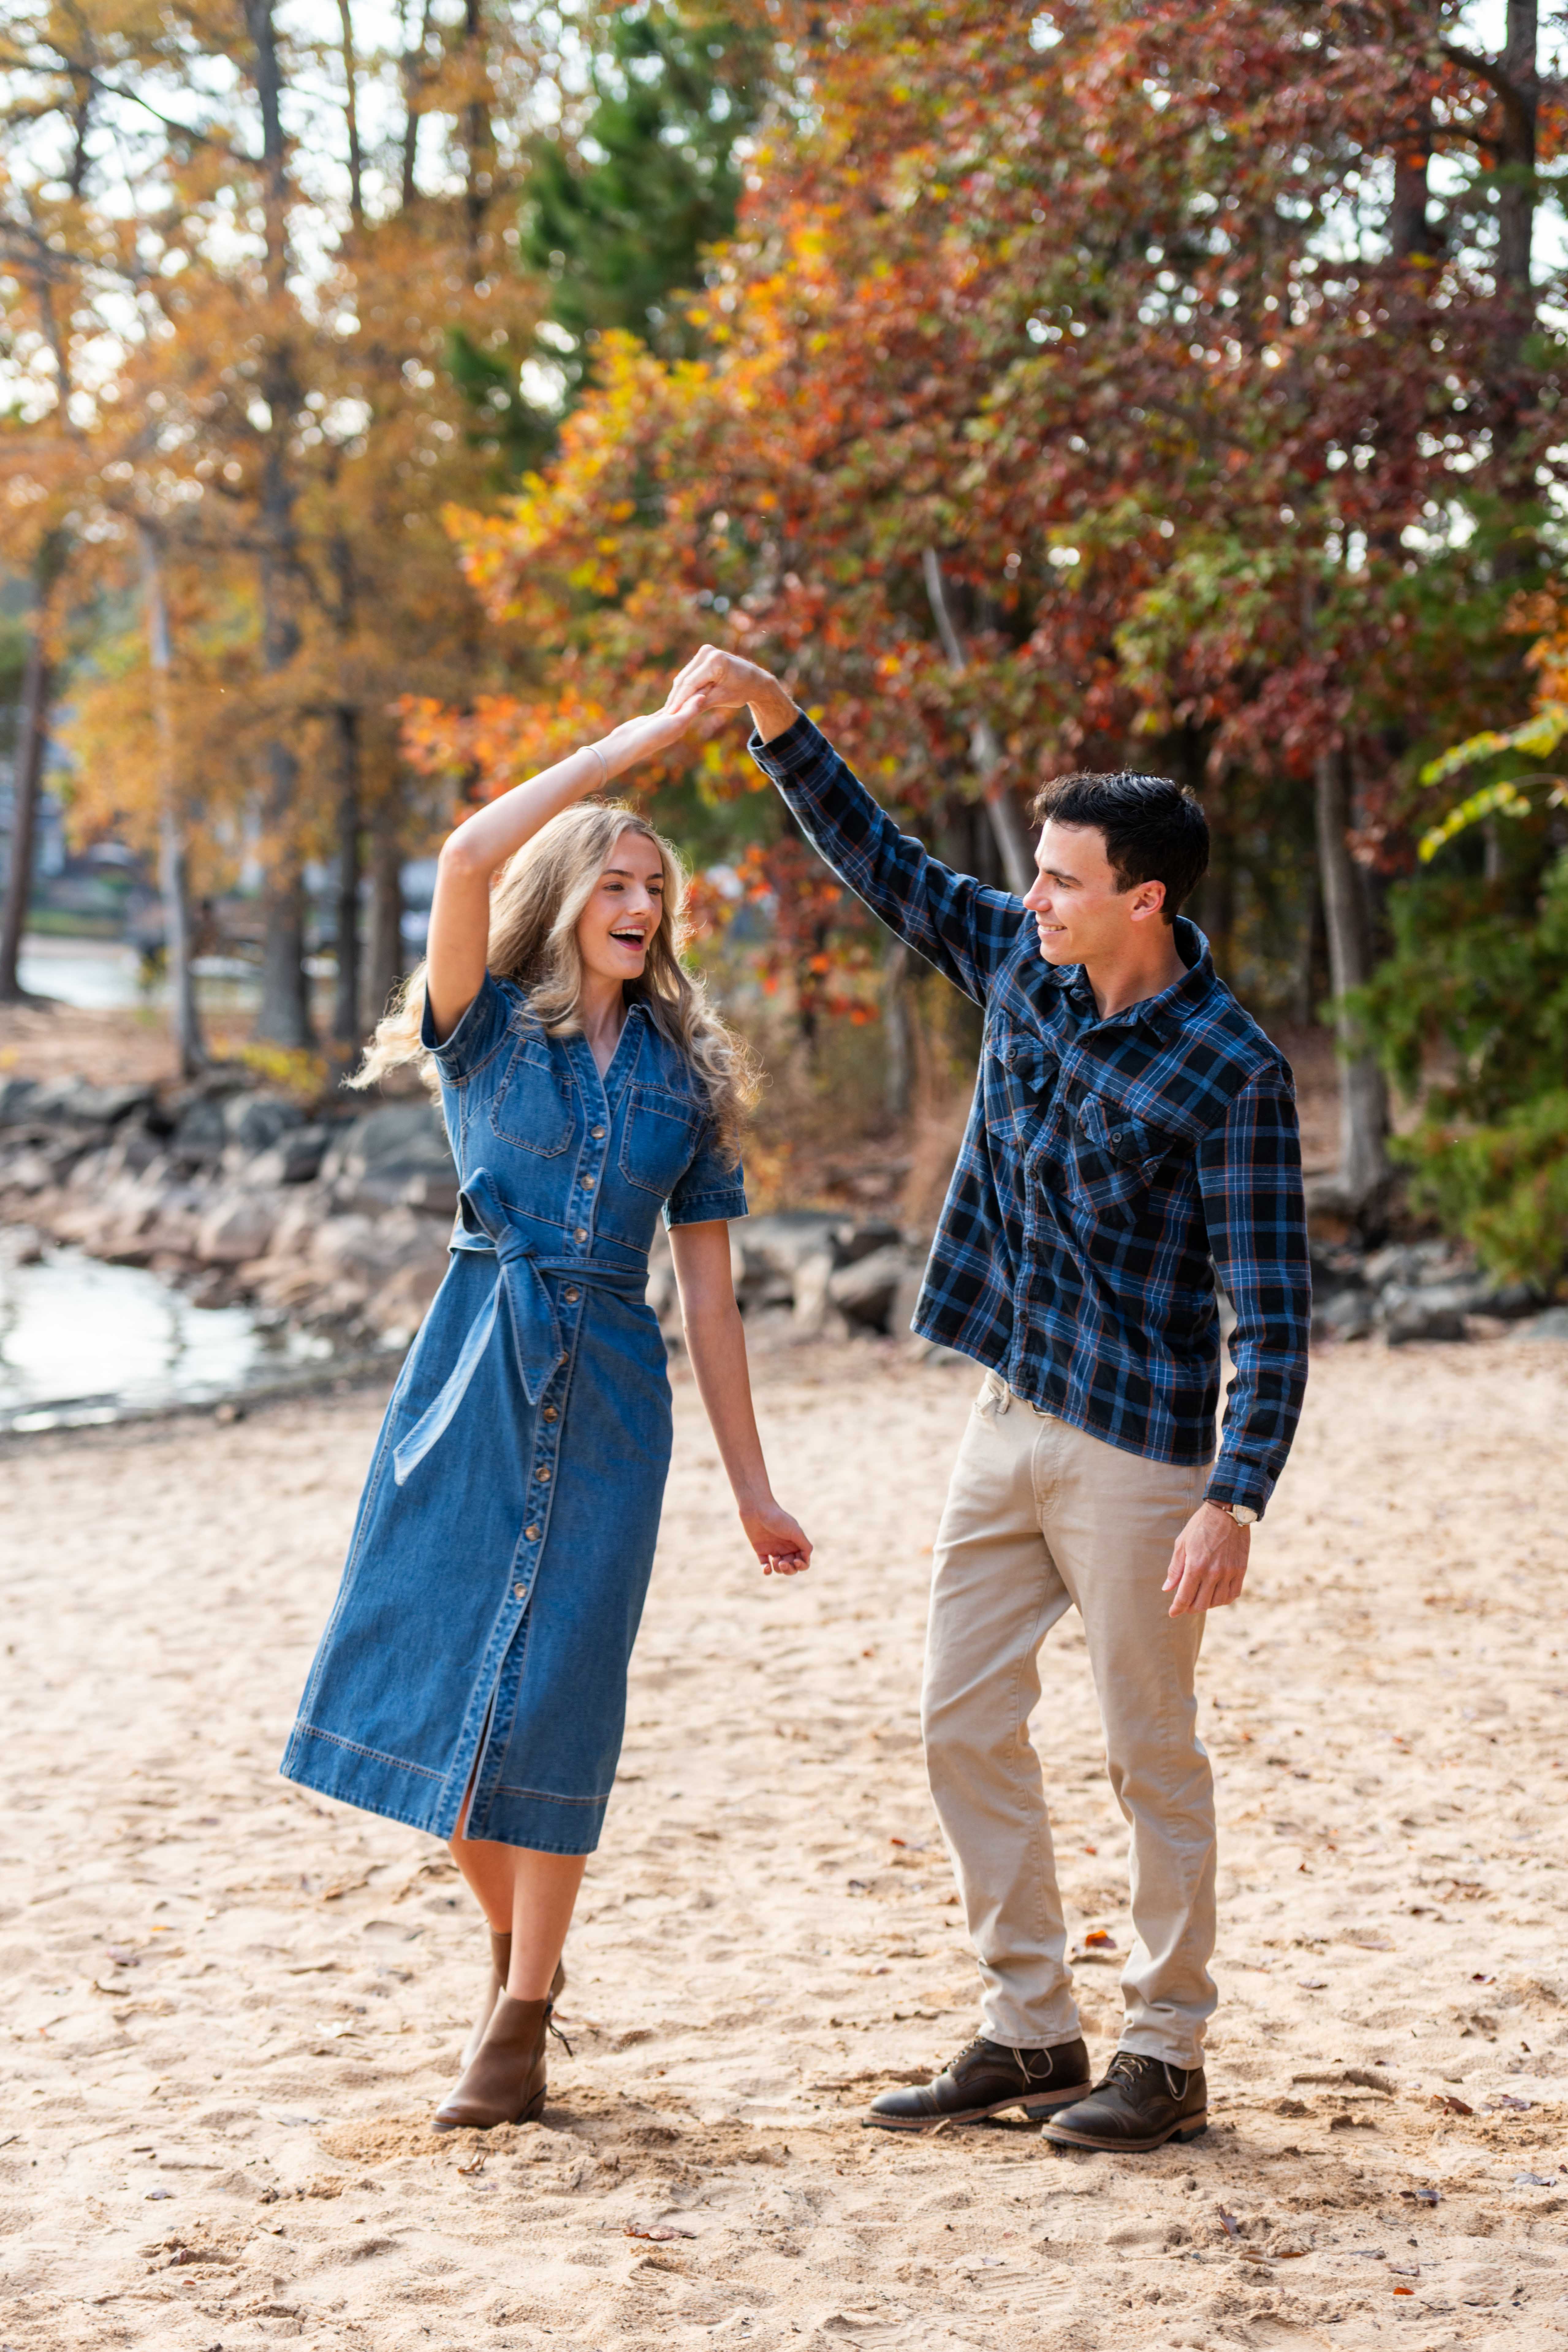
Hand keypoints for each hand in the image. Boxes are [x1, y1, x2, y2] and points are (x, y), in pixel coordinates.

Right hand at [605, 681, 713, 772]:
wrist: (627, 746)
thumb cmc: (652, 736)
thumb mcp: (674, 723)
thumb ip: (688, 710)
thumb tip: (703, 697)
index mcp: (683, 724)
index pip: (696, 704)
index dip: (705, 690)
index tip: (715, 676)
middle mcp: (676, 723)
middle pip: (690, 703)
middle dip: (698, 689)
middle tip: (708, 673)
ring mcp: (666, 721)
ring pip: (679, 703)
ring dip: (687, 692)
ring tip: (696, 680)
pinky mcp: (655, 719)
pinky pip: (668, 705)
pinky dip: (674, 697)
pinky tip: (678, 692)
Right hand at [667, 644, 797, 739]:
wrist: (753, 680)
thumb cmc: (742, 691)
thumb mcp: (722, 699)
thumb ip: (700, 703)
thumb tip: (680, 713)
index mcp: (716, 661)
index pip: (691, 683)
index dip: (679, 700)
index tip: (670, 714)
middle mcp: (708, 652)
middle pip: (685, 679)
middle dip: (676, 697)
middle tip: (665, 714)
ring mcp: (704, 652)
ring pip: (684, 676)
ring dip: (677, 692)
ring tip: (668, 709)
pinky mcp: (702, 655)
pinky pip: (689, 673)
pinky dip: (684, 686)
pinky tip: (676, 700)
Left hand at [739, 1496, 811, 1576]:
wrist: (757, 1510)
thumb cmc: (778, 1518)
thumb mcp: (795, 1531)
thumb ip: (804, 1545)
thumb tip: (807, 1558)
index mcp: (796, 1543)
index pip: (804, 1561)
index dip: (802, 1565)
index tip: (796, 1561)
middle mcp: (786, 1547)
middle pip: (792, 1567)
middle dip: (789, 1569)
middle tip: (783, 1563)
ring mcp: (774, 1550)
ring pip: (780, 1569)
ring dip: (779, 1569)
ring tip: (775, 1559)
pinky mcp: (761, 1551)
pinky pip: (766, 1566)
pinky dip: (767, 1570)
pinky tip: (767, 1567)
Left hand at [1162, 1501, 1249, 1616]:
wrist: (1228, 1512)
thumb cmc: (1200, 1526)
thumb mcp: (1182, 1544)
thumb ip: (1175, 1569)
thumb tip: (1167, 1588)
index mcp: (1195, 1566)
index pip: (1184, 1597)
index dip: (1177, 1608)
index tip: (1172, 1613)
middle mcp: (1213, 1573)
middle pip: (1201, 1604)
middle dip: (1190, 1608)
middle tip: (1185, 1606)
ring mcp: (1229, 1572)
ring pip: (1217, 1602)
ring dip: (1206, 1604)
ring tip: (1200, 1599)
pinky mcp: (1241, 1570)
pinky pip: (1233, 1595)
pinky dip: (1223, 1600)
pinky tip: (1216, 1595)